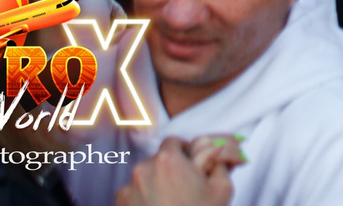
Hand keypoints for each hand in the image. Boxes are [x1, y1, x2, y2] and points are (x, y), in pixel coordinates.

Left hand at [115, 139, 242, 205]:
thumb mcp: (222, 188)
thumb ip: (219, 162)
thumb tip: (214, 153)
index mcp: (168, 160)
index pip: (173, 141)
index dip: (184, 152)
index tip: (190, 165)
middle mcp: (143, 170)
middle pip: (157, 160)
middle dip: (169, 170)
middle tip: (183, 188)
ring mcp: (128, 189)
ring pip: (144, 178)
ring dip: (154, 185)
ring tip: (169, 203)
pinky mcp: (120, 204)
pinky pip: (131, 195)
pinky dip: (141, 200)